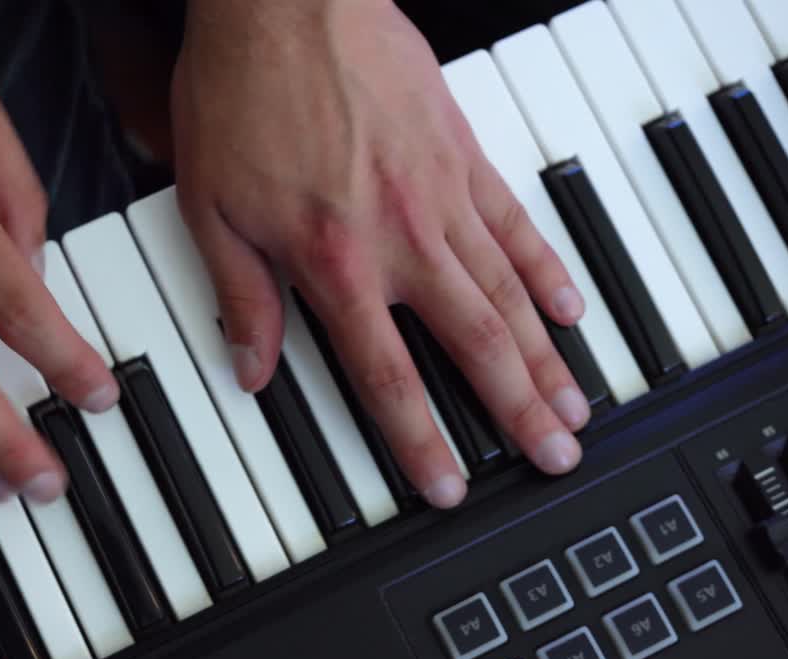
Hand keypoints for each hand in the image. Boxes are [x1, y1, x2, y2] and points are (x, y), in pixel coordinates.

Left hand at [172, 0, 588, 507]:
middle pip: (473, 343)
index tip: (450, 483)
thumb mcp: (212, 209)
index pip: (387, 374)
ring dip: (545, 355)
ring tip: (575, 404)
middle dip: (516, 409)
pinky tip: (570, 306)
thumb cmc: (242, 96)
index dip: (421, 438)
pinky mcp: (463, 152)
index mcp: (335, 262)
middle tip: (555, 456)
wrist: (285, 4)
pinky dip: (547, 267)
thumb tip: (253, 371)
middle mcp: (401, 238)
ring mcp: (442, 195)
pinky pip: (517, 220)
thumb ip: (243, 297)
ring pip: (507, 291)